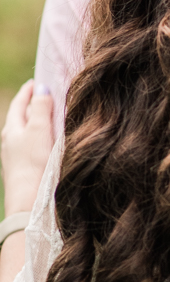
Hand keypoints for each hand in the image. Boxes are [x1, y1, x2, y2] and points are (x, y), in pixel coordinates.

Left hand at [1, 81, 53, 213]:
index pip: (19, 103)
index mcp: (12, 129)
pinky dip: (38, 137)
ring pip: (25, 132)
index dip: (28, 91)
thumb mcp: (39, 130)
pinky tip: (46, 143)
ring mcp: (15, 155)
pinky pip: (29, 145)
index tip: (37, 81)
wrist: (28, 200)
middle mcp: (10, 141)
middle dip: (30, 105)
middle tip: (44, 95)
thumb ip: (40, 108)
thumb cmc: (33, 163)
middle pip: (20, 117)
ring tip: (48, 116)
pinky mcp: (22, 168)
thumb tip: (41, 88)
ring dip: (35, 122)